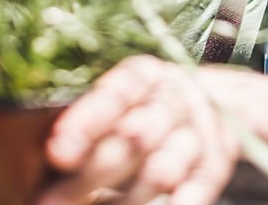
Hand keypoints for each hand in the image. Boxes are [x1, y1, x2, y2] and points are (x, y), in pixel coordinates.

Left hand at [39, 56, 238, 204]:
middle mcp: (175, 99)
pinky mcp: (214, 166)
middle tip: (53, 200)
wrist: (217, 104)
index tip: (57, 151)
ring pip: (164, 168)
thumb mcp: (122, 97)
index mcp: (144, 75)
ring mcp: (199, 133)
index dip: (86, 122)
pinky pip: (196, 189)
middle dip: (95, 171)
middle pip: (137, 135)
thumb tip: (50, 154)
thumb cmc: (147, 105)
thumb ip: (90, 120)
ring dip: (128, 198)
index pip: (116, 94)